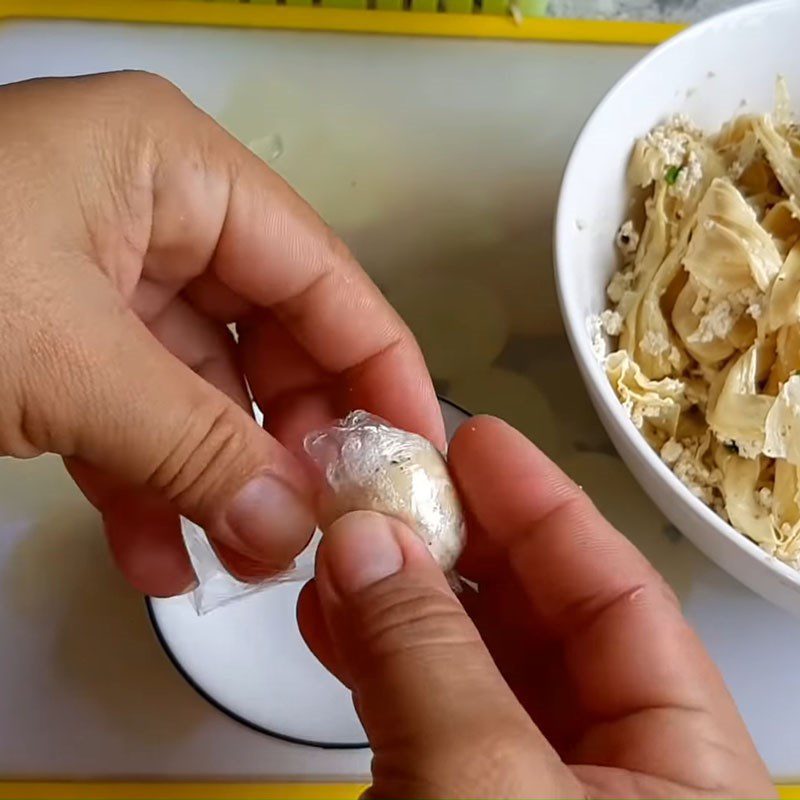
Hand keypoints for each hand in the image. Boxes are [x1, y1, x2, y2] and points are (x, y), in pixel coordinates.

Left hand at [0, 72, 442, 594]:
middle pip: (271, 335)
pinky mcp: (57, 341)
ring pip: (204, 389)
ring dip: (224, 479)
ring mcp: (103, 280)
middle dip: (294, 439)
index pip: (322, 273)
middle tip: (319, 524)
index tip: (415, 451)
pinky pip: (134, 417)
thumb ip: (193, 445)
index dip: (379, 364)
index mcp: (177, 170)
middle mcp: (155, 214)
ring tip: (249, 560)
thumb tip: (294, 530)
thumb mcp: (61, 359)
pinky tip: (162, 560)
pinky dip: (151, 489)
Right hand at [299, 417, 774, 798]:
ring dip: (400, 600)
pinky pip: (421, 716)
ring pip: (470, 667)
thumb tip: (369, 543)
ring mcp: (528, 797)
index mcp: (685, 772)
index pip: (622, 598)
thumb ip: (428, 659)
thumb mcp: (484, 790)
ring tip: (346, 542)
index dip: (544, 508)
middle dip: (460, 546)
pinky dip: (375, 665)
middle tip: (399, 483)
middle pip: (540, 622)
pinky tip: (333, 619)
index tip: (479, 444)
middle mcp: (614, 778)